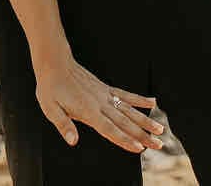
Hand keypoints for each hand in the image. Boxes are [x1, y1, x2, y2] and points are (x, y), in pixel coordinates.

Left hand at [32, 52, 164, 154]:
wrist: (54, 62)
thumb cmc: (50, 87)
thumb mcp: (50, 108)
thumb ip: (64, 125)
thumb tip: (73, 141)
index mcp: (88, 111)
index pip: (110, 129)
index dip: (125, 139)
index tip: (139, 148)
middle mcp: (100, 103)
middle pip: (125, 122)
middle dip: (143, 135)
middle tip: (159, 145)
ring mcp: (105, 95)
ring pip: (129, 110)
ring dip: (145, 121)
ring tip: (161, 130)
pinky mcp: (105, 88)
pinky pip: (126, 95)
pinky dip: (139, 99)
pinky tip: (152, 102)